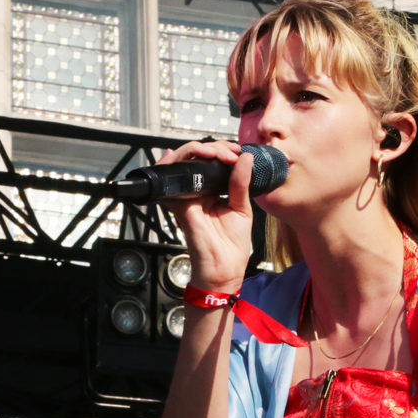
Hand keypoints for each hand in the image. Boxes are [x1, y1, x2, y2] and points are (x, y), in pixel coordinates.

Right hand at [157, 141, 254, 291]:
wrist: (224, 270)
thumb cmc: (231, 246)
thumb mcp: (242, 208)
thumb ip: (241, 183)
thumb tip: (246, 158)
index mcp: (212, 192)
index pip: (211, 163)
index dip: (223, 151)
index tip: (239, 152)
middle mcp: (196, 192)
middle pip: (196, 158)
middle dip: (214, 148)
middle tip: (231, 153)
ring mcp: (186, 197)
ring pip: (182, 162)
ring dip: (199, 150)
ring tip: (219, 154)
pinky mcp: (179, 204)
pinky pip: (172, 179)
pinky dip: (176, 163)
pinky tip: (193, 155)